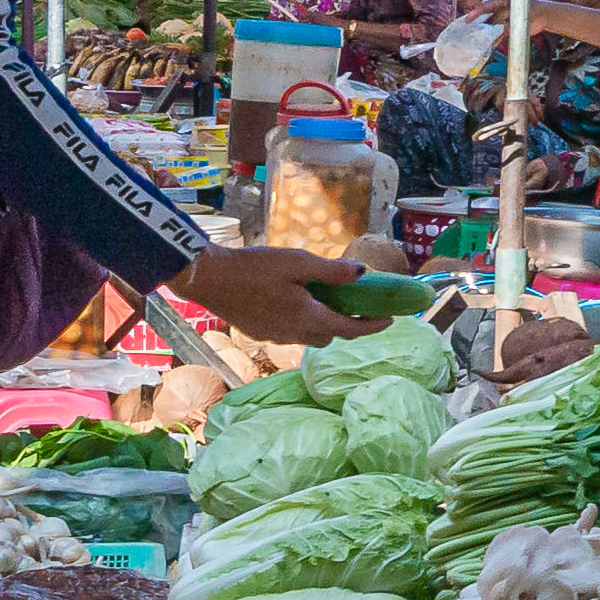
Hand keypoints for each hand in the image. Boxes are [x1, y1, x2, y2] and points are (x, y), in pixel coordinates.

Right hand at [164, 239, 362, 342]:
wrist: (209, 278)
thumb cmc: (254, 267)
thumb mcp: (297, 262)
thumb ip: (331, 271)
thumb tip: (364, 274)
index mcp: (307, 317)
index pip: (350, 330)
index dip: (372, 326)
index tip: (390, 319)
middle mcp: (294, 334)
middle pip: (332, 336)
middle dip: (349, 326)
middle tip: (358, 306)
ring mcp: (275, 337)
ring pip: (311, 337)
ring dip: (324, 325)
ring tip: (328, 302)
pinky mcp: (260, 334)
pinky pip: (292, 334)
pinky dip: (303, 323)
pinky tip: (296, 304)